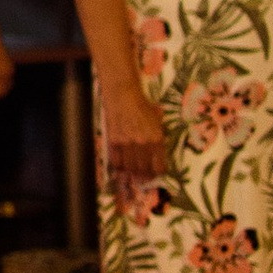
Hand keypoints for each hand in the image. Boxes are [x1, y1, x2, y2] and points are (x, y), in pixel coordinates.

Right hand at [97, 76, 168, 202]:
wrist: (124, 95)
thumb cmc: (142, 106)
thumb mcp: (157, 122)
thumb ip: (157, 137)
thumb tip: (156, 155)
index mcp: (157, 138)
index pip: (159, 166)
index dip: (157, 173)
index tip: (154, 174)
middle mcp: (143, 143)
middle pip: (144, 170)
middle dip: (143, 176)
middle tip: (142, 178)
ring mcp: (127, 143)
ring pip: (130, 168)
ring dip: (131, 173)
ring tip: (132, 173)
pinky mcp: (114, 140)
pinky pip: (116, 161)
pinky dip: (119, 166)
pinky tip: (121, 165)